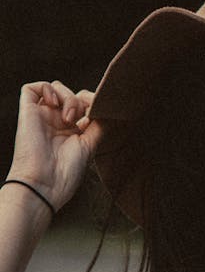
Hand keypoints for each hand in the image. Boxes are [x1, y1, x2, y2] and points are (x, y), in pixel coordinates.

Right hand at [6, 81, 102, 211]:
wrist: (45, 183)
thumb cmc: (66, 172)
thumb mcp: (90, 146)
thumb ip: (99, 126)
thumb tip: (110, 110)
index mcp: (73, 131)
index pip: (84, 106)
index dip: (93, 104)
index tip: (100, 114)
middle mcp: (57, 122)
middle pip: (73, 95)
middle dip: (83, 100)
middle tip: (84, 118)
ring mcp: (42, 116)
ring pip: (56, 88)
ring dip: (68, 97)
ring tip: (69, 119)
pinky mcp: (28, 112)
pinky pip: (32, 88)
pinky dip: (46, 89)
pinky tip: (55, 104)